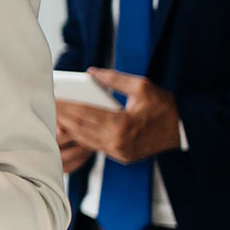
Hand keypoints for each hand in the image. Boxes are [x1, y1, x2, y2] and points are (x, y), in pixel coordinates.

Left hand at [54, 68, 180, 164]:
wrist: (183, 131)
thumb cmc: (164, 107)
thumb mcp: (142, 86)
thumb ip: (115, 79)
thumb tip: (92, 72)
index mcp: (123, 124)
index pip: (86, 113)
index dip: (66, 106)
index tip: (51, 98)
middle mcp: (118, 142)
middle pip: (81, 127)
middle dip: (62, 116)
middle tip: (45, 105)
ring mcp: (119, 152)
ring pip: (85, 139)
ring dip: (68, 128)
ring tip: (53, 115)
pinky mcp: (121, 156)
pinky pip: (94, 146)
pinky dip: (81, 136)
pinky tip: (70, 127)